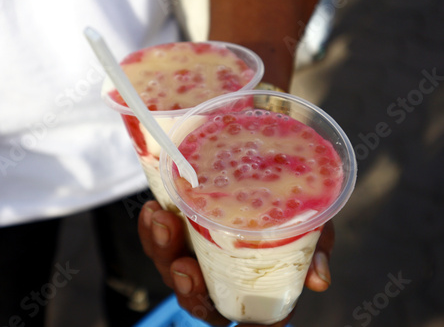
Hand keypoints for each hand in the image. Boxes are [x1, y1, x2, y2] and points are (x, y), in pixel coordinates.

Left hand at [138, 200, 334, 326]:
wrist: (260, 160)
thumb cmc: (286, 200)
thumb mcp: (304, 218)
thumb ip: (315, 247)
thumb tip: (319, 281)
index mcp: (255, 282)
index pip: (253, 318)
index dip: (253, 326)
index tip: (249, 326)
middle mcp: (221, 275)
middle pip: (199, 300)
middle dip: (189, 290)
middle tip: (185, 267)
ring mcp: (196, 254)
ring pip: (171, 270)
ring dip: (163, 252)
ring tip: (163, 221)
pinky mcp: (176, 233)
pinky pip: (156, 242)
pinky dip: (150, 230)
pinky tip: (152, 209)